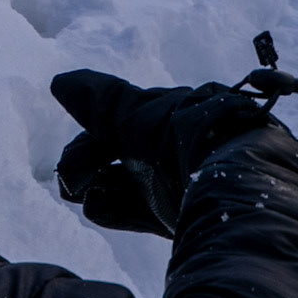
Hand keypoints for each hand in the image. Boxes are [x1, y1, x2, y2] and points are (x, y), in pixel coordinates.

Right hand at [50, 70, 270, 236]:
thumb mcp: (139, 116)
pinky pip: (139, 211)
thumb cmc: (185, 138)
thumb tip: (60, 81)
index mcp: (161, 117)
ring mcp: (173, 184)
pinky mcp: (178, 215)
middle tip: (69, 185)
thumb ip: (101, 101)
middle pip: (116, 157)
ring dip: (97, 188)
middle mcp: (167, 148)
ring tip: (82, 195)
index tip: (68, 163)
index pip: (113, 125)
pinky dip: (114, 208)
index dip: (86, 143)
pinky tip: (96, 206)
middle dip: (87, 166)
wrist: (237, 180)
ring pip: (124, 186)